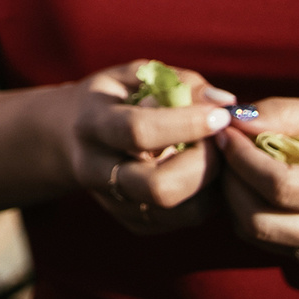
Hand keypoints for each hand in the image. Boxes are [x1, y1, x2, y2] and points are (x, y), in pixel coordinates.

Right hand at [57, 61, 238, 234]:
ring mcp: (114, 202)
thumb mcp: (139, 76)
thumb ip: (181, 83)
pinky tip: (202, 171)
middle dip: (204, 165)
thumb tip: (225, 103)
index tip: (219, 116)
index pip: (138, 131)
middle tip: (220, 141)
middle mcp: (95, 169)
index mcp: (92, 123)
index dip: (186, 124)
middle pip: (158, 187)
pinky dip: (208, 197)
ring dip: (213, 183)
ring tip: (215, 155)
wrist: (72, 136)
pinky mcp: (134, 223)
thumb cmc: (118, 97)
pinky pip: (187, 219)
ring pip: (181, 210)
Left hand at [214, 100, 298, 270]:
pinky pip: (271, 243)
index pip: (280, 187)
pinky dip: (252, 214)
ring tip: (237, 163)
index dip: (242, 158)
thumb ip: (289, 114)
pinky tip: (256, 185)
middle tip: (222, 148)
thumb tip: (234, 117)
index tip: (226, 129)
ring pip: (259, 237)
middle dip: (230, 182)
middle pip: (260, 222)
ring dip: (235, 199)